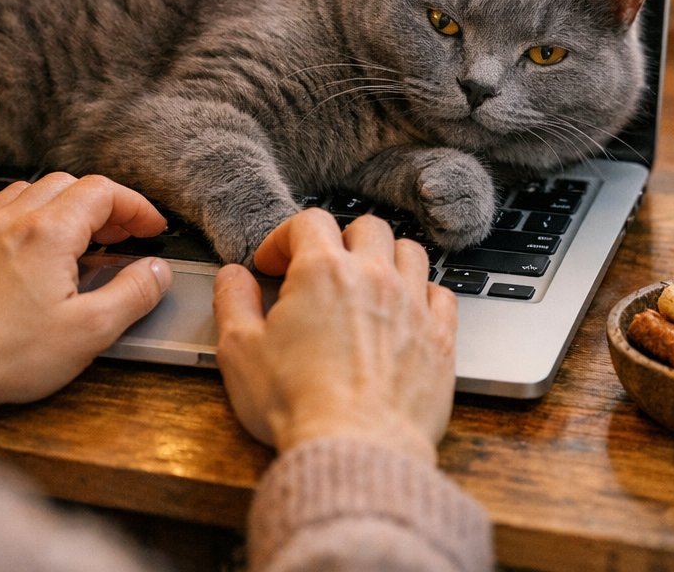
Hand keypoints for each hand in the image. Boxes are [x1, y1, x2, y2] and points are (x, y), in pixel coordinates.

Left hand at [0, 173, 172, 412]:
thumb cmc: (1, 356)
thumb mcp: (87, 333)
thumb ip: (132, 294)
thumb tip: (157, 271)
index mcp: (48, 233)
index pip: (104, 192)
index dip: (136, 207)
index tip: (151, 228)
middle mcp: (9, 220)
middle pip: (67, 185)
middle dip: (101, 205)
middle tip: (119, 236)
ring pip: (27, 193)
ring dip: (59, 207)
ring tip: (74, 241)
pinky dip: (18, 219)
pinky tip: (22, 248)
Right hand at [212, 210, 456, 464]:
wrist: (356, 451)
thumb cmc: (298, 405)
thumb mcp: (240, 351)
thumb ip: (233, 302)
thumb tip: (233, 277)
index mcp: (323, 272)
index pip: (308, 222)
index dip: (284, 239)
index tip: (273, 265)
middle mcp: (373, 277)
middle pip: (366, 227)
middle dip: (340, 241)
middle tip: (322, 271)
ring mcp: (412, 305)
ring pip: (410, 252)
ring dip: (386, 259)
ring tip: (368, 284)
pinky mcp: (440, 338)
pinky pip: (441, 294)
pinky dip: (423, 295)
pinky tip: (406, 313)